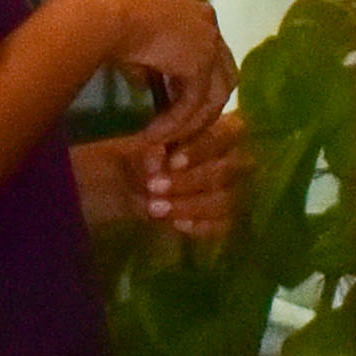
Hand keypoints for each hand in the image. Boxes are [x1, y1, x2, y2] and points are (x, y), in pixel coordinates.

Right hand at [76, 0, 239, 125]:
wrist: (105, 13)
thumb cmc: (109, 19)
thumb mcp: (133, 44)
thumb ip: (147, 65)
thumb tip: (143, 85)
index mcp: (196, 12)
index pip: (212, 53)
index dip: (201, 81)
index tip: (181, 101)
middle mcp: (209, 24)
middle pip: (224, 77)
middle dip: (207, 107)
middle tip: (186, 130)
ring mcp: (209, 45)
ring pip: (213, 96)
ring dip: (191, 122)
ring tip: (168, 141)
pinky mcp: (199, 67)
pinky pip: (192, 104)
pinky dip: (175, 123)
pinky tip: (154, 135)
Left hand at [77, 93, 251, 244]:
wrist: (120, 189)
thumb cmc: (135, 159)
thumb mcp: (135, 150)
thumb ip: (151, 151)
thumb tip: (159, 160)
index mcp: (219, 129)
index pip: (227, 134)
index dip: (201, 149)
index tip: (170, 162)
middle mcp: (234, 158)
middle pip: (229, 169)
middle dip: (190, 180)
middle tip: (154, 188)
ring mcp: (232, 190)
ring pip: (226, 200)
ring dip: (190, 205)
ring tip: (155, 209)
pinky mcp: (224, 218)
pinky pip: (223, 225)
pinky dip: (200, 225)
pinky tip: (176, 225)